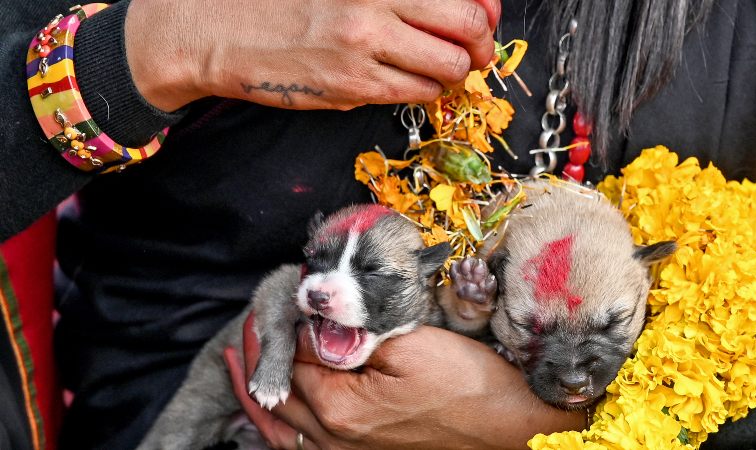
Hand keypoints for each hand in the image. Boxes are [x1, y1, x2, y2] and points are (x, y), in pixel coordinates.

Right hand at [125, 0, 500, 111]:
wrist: (215, 29)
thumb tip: (446, 5)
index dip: (484, 8)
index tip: (484, 16)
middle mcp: (375, 4)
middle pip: (465, 27)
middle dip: (480, 43)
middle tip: (474, 49)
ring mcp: (364, 48)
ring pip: (447, 68)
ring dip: (453, 71)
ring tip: (438, 66)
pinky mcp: (352, 86)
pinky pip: (415, 93)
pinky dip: (425, 89)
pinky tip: (409, 79)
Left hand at [226, 314, 585, 449]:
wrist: (510, 425)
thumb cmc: (467, 383)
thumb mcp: (406, 345)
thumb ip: (349, 335)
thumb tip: (311, 321)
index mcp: (338, 408)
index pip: (292, 356)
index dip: (282, 321)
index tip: (277, 293)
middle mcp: (334, 438)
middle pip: (277, 393)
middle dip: (258, 353)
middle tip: (251, 319)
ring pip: (280, 426)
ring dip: (256, 391)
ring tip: (237, 362)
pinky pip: (302, 445)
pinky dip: (277, 425)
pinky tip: (274, 411)